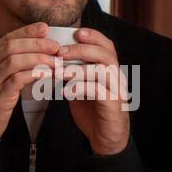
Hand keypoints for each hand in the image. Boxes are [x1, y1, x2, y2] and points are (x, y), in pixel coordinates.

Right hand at [0, 22, 60, 139]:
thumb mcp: (0, 77)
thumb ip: (15, 64)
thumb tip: (39, 53)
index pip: (9, 38)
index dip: (28, 31)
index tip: (45, 28)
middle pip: (12, 46)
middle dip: (37, 44)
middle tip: (56, 47)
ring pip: (13, 61)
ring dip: (38, 59)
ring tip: (55, 62)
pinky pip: (15, 80)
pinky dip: (32, 74)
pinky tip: (46, 74)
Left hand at [58, 27, 129, 154]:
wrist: (106, 138)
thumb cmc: (93, 111)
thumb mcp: (82, 87)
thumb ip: (74, 73)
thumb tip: (55, 58)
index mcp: (110, 70)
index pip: (107, 45)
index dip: (93, 36)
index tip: (76, 32)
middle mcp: (117, 77)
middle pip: (105, 54)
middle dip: (81, 50)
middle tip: (61, 52)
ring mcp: (116, 91)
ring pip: (102, 70)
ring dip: (79, 68)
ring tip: (60, 71)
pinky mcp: (112, 106)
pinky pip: (99, 91)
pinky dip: (81, 88)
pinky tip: (67, 91)